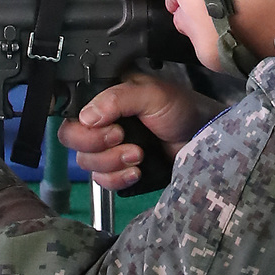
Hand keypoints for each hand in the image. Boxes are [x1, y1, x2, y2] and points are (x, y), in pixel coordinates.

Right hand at [57, 73, 225, 191]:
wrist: (202, 139)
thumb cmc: (180, 108)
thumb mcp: (151, 94)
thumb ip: (117, 99)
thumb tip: (87, 117)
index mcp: (103, 96)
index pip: (72, 113)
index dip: (84, 126)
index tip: (112, 129)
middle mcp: (100, 120)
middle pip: (72, 139)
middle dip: (97, 145)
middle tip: (123, 139)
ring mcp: (107, 146)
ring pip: (86, 162)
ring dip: (111, 162)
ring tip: (138, 155)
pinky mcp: (117, 168)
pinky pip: (101, 180)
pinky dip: (116, 179)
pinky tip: (136, 172)